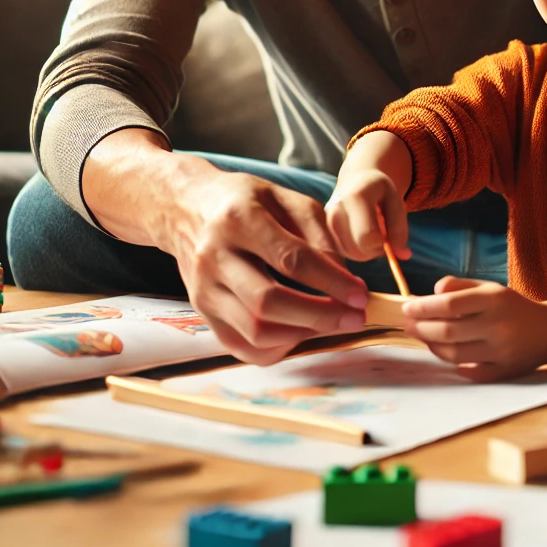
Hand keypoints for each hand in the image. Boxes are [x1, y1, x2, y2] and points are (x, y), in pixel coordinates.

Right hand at [167, 167, 369, 365]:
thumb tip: (345, 279)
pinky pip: (240, 345)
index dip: (331, 282)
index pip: (291, 260)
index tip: (361, 295)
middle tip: (354, 317)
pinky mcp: (201, 311)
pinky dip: (275, 347)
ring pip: (254, 331)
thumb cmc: (245, 201)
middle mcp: (216, 257)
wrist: (185, 208)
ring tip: (331, 324)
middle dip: (320, 316)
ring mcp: (204, 289)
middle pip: (269, 303)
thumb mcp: (287, 199)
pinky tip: (300, 332)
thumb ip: (320, 234)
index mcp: (241, 219)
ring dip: (301, 334)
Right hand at [325, 169, 411, 262]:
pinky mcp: (323, 232)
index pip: (367, 237)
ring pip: (350, 254)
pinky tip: (359, 235)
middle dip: (374, 249)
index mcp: (354, 197)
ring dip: (366, 251)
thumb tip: (404, 255)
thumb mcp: (396, 201)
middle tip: (381, 232)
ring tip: (371, 230)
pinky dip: (356, 250)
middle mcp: (335, 210)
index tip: (387, 233)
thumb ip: (400, 228)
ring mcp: (326, 222)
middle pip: (357, 250)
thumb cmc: (379, 190)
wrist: (356, 181)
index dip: (382, 243)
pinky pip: (344, 253)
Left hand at [402, 276, 546, 381]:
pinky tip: (444, 353)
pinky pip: (469, 372)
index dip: (423, 307)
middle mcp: (498, 326)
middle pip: (447, 332)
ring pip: (454, 354)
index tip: (407, 308)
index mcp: (494, 300)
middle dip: (421, 328)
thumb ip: (460, 285)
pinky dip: (452, 364)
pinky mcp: (504, 372)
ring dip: (431, 346)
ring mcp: (501, 352)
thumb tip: (433, 293)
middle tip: (408, 324)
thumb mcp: (490, 287)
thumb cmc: (512, 306)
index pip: (450, 305)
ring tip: (423, 336)